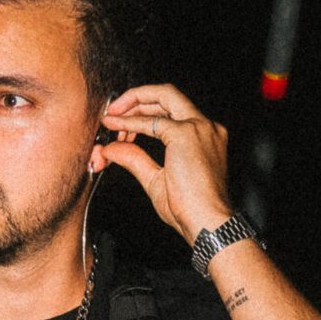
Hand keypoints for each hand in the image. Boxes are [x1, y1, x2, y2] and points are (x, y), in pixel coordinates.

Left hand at [93, 83, 231, 250]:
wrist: (208, 224)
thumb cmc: (190, 210)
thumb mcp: (156, 180)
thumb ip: (135, 160)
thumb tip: (111, 149)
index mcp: (204, 136)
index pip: (172, 111)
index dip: (142, 115)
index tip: (121, 125)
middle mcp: (206, 127)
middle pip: (168, 95)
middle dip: (137, 98)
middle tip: (113, 112)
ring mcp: (200, 128)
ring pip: (164, 95)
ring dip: (134, 102)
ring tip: (112, 115)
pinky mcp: (187, 134)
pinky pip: (152, 122)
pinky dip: (130, 123)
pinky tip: (115, 127)